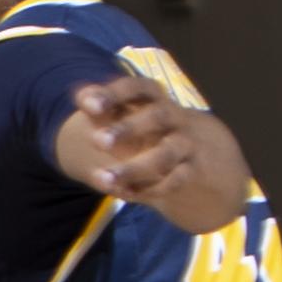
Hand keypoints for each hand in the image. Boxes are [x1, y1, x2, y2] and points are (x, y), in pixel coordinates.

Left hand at [63, 74, 216, 208]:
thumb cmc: (150, 128)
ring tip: (104, 179)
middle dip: (128, 128)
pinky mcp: (192, 169)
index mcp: (154, 98)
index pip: (137, 88)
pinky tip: (125, 193)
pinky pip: (176, 180)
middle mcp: (173, 117)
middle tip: (97, 140)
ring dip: (134, 169)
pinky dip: (151, 189)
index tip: (88, 105)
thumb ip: (103, 105)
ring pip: (165, 155)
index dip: (114, 94)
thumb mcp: (127, 113)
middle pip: (157, 116)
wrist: (201, 149)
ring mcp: (186, 144)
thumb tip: (80, 94)